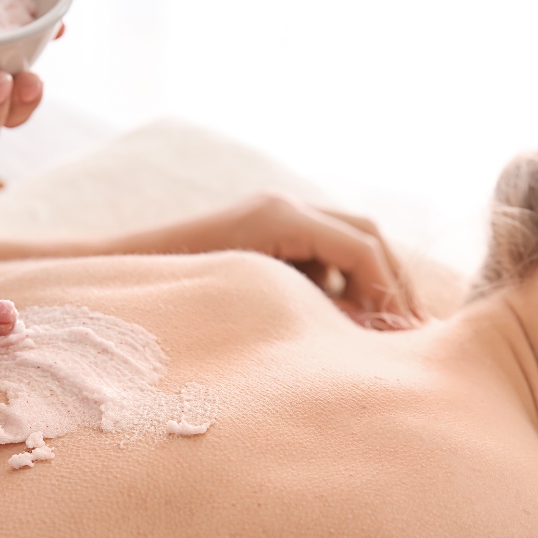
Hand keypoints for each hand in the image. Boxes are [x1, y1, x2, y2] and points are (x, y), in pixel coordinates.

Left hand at [191, 194, 424, 326]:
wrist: (128, 267)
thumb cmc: (181, 284)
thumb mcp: (252, 299)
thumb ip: (310, 309)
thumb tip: (359, 330)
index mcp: (280, 217)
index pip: (362, 247)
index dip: (390, 289)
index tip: (404, 332)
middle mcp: (283, 206)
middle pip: (365, 232)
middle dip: (391, 279)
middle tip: (408, 326)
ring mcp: (274, 212)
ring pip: (347, 238)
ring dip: (367, 278)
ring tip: (375, 325)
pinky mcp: (267, 229)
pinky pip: (320, 247)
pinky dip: (337, 278)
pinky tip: (333, 313)